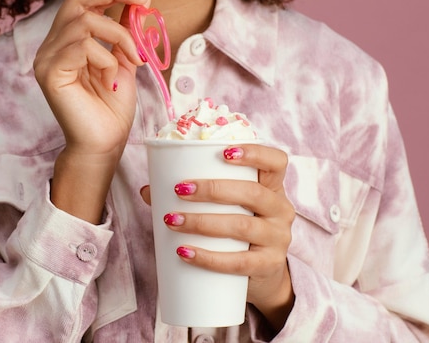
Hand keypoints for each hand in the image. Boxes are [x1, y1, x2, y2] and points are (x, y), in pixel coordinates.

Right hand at [34, 0, 148, 222]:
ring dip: (119, 38)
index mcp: (67, 41)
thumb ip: (124, 31)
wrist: (105, 143)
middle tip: (142, 1)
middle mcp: (52, 45)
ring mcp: (47, 58)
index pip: (82, 0)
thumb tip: (135, 0)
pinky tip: (110, 81)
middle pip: (77, 0)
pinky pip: (82, 47)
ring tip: (132, 62)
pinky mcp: (49, 73)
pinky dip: (105, 60)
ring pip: (85, 22)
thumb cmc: (112, 108)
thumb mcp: (124, 61)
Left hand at [140, 144, 294, 330]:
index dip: (255, 152)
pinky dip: (208, 257)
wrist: (260, 275)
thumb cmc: (236, 231)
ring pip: (243, 226)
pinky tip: (184, 251)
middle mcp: (280, 210)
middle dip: (213, 189)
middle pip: (253, 193)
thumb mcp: (226, 208)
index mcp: (273, 187)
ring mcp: (278, 239)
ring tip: (172, 220)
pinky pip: (239, 262)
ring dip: (203, 222)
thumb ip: (192, 194)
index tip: (223, 152)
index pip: (276, 161)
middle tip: (180, 190)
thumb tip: (148, 190)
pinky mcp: (269, 265)